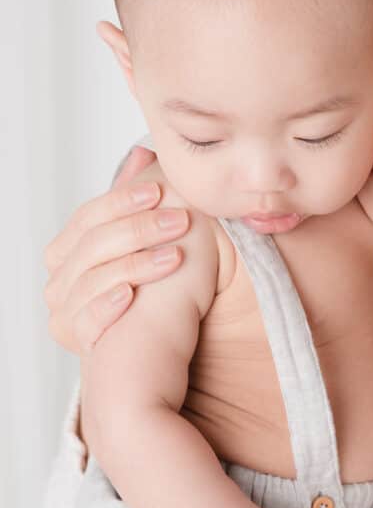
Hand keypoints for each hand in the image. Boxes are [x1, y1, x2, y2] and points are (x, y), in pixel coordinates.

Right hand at [44, 146, 189, 353]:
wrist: (140, 355)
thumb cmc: (144, 293)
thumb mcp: (140, 244)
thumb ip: (135, 203)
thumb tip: (144, 152)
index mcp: (67, 251)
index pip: (89, 217)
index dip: (122, 201)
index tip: (160, 190)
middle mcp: (58, 280)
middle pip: (92, 245)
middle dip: (139, 229)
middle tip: (181, 220)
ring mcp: (62, 311)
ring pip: (92, 278)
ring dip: (135, 264)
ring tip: (176, 256)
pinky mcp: (74, 340)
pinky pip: (85, 319)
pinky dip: (108, 304)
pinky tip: (132, 294)